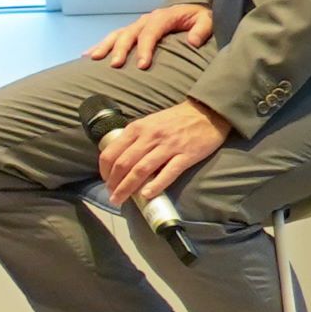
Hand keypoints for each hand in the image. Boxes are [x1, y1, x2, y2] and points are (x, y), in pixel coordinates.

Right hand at [86, 1, 214, 70]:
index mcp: (163, 16)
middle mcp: (147, 19)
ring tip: (93, 58)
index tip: (142, 66)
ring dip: (105, 46)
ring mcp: (138, 24)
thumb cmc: (199, 18)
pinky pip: (115, 37)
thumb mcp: (206, 21)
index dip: (145, 48)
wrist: (194, 10)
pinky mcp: (133, 30)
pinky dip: (102, 45)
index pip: (151, 32)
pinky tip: (88, 55)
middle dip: (121, 49)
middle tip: (115, 65)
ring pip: (118, 34)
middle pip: (129, 33)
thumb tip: (193, 42)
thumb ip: (201, 30)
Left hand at [97, 97, 234, 206]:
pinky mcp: (186, 155)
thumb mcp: (149, 123)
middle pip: (124, 164)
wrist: (206, 112)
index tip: (106, 181)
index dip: (104, 171)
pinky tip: (147, 195)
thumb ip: (134, 139)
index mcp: (137, 128)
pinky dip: (156, 185)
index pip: (112, 152)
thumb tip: (119, 160)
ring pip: (141, 170)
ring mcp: (168, 146)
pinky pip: (168, 172)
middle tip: (112, 196)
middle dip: (114, 183)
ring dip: (128, 187)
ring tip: (121, 199)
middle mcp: (150, 136)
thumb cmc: (175, 120)